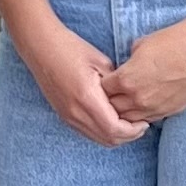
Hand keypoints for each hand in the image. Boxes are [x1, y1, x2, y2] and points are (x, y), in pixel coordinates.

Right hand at [25, 16, 134, 145]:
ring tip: (129, 124)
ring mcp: (67, 115)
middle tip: (140, 126)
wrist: (40, 46)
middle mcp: (75, 112)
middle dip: (128, 136)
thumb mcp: (101, 61)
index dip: (133, 131)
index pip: (115, 128)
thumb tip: (130, 99)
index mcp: (87, 97)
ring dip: (116, 136)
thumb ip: (117, 84)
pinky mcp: (63, 115)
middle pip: (108, 139)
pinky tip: (111, 120)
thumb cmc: (70, 48)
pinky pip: (87, 132)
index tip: (145, 122)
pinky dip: (103, 132)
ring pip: (98, 139)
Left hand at [106, 11, 185, 127]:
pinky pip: (149, 119)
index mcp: (126, 80)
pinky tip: (143, 106)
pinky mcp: (170, 111)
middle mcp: (137, 99)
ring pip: (129, 119)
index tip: (106, 79)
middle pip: (113, 108)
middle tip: (113, 94)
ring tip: (126, 103)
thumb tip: (129, 63)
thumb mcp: (142, 45)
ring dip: (125, 112)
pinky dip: (142, 115)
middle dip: (110, 101)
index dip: (103, 83)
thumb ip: (130, 59)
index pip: (103, 89)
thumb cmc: (174, 42)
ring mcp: (154, 108)